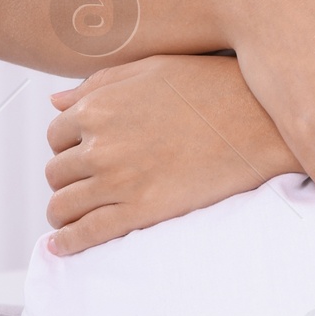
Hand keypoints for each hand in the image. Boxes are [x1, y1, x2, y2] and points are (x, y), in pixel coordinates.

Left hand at [45, 53, 291, 255]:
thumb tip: (55, 101)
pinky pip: (88, 234)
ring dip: (62, 213)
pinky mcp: (141, 211)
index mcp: (99, 106)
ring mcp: (119, 181)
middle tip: (84, 184)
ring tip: (71, 217)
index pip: (56, 135)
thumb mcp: (151, 69)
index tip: (82, 154)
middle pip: (56, 173)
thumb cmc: (210, 87)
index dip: (67, 146)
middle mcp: (100, 145)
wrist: (259, 122)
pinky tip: (62, 246)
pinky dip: (67, 243)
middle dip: (66, 179)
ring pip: (63, 206)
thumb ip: (99, 83)